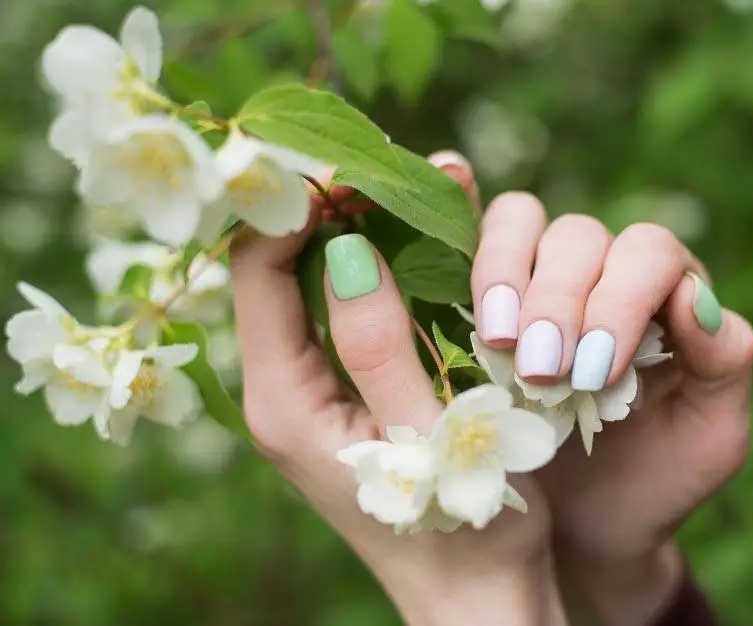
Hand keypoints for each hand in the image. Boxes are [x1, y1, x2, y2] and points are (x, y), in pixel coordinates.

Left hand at [229, 155, 565, 625]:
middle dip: (334, 208)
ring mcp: (321, 388)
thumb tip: (340, 247)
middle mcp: (288, 387)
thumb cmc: (460, 527)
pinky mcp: (359, 389)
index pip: (258, 269)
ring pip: (323, 282)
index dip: (298, 206)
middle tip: (395, 166)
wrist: (479, 597)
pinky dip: (390, 265)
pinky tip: (430, 239)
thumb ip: (377, 343)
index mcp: (282, 399)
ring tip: (421, 189)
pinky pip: (358, 307)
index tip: (358, 166)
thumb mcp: (424, 435)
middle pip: (284, 268)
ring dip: (366, 230)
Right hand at [468, 188, 752, 624]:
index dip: (621, 299)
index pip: (650, 252)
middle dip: (558, 302)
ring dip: (508, 277)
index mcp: (672, 295)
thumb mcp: (714, 436)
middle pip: (580, 236)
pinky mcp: (493, 294)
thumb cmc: (657, 478)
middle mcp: (609, 270)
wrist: (589, 524)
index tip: (595, 374)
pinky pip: (480, 239)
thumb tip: (692, 294)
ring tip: (501, 345)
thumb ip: (724, 362)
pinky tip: (473, 309)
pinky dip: (477, 258)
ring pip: (522, 222)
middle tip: (542, 375)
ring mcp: (544, 276)